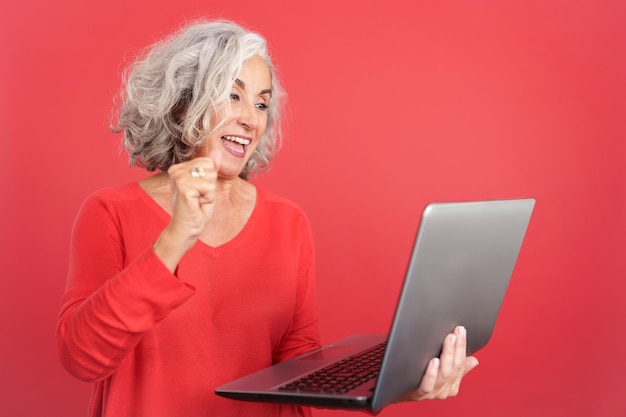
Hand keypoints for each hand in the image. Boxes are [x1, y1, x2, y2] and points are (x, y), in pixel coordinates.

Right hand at [153, 150, 221, 270]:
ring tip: (198, 200)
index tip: (199, 191)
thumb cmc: (196, 208)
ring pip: (211, 176)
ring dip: (209, 192)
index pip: (208, 161)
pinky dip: (208, 198)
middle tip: (199, 197)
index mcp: (179, 167)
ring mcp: (178, 177)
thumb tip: (217, 150)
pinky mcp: (184, 187)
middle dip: (210, 185)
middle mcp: (176, 169)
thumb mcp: (207, 184)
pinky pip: (209, 187)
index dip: (209, 179)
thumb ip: (211, 167)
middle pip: (210, 167)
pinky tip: (197, 204)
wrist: (187, 228)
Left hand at [395, 326, 478, 401]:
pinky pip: (428, 385)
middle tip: (455, 332)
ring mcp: (433, 393)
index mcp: (453, 384)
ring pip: (444, 374)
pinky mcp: (419, 395)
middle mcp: (445, 389)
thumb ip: (457, 368)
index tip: (461, 330)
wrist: (397, 393)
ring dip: (447, 355)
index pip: (461, 363)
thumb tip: (474, 360)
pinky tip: (433, 361)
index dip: (462, 346)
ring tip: (448, 341)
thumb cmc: (419, 379)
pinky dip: (432, 373)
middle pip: (454, 368)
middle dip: (456, 348)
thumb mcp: (440, 371)